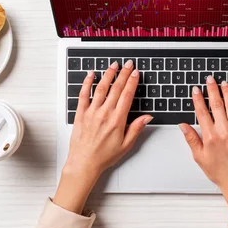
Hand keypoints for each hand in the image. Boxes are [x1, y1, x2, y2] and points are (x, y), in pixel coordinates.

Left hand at [54, 60, 152, 212]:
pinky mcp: (81, 114)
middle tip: (128, 64)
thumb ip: (136, 128)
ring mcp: (92, 112)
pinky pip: (83, 95)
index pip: (127, 96)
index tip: (136, 73)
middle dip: (123, 74)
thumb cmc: (104, 156)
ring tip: (113, 65)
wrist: (84, 163)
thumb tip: (147, 117)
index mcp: (117, 120)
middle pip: (116, 88)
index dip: (132, 82)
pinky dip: (86, 83)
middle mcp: (104, 114)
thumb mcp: (126, 145)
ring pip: (101, 88)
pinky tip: (90, 74)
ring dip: (108, 75)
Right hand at [178, 76, 227, 224]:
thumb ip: (191, 139)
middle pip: (217, 104)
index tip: (196, 90)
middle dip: (212, 89)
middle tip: (210, 79)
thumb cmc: (220, 172)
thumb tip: (183, 126)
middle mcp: (224, 131)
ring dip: (227, 92)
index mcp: (210, 136)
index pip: (202, 111)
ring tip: (224, 83)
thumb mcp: (199, 157)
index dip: (198, 98)